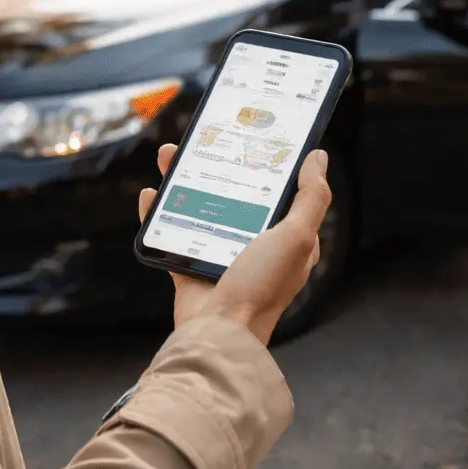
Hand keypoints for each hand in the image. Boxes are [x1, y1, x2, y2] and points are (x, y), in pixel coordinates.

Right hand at [138, 144, 330, 345]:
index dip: (271, 165)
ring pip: (200, 206)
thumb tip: (318, 158)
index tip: (256, 136)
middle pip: (234, 193)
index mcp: (285, 239)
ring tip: (169, 155)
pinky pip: (171, 232)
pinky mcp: (189, 266)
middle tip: (205, 138)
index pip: (282, 194)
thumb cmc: (261, 287)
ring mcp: (219, 255)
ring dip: (182, 179)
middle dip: (219, 164)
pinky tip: (150, 193)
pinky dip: (158, 213)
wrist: (218, 332)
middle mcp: (253, 246)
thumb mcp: (297, 238)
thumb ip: (311, 198)